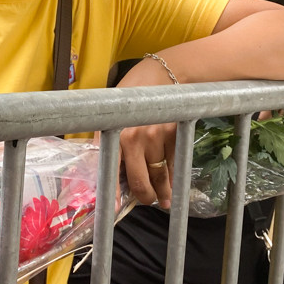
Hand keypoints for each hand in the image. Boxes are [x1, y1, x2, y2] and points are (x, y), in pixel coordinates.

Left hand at [115, 55, 182, 207]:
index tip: (113, 210)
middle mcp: (133, 139)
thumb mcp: (114, 112)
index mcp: (114, 134)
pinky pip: (173, 163)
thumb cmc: (134, 91)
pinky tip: (174, 183)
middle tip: (146, 201)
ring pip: (159, 175)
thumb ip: (110, 136)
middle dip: (144, 196)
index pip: (109, 170)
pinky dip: (174, 175)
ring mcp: (156, 138)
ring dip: (162, 192)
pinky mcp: (175, 136)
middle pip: (139, 180)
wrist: (164, 73)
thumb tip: (108, 165)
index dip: (112, 193)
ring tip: (163, 201)